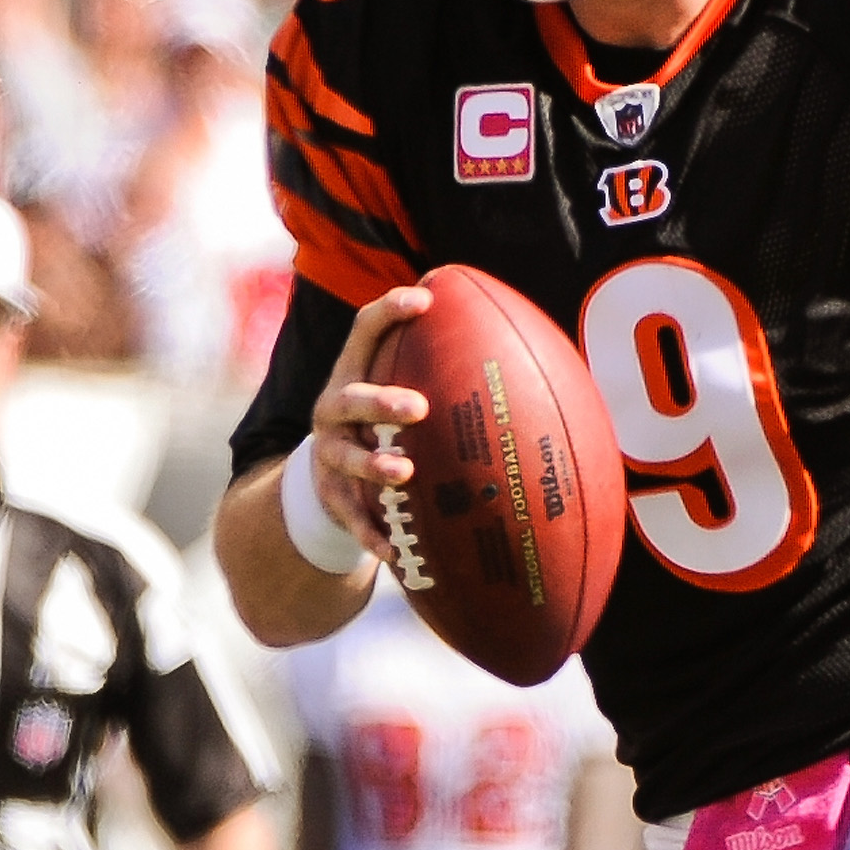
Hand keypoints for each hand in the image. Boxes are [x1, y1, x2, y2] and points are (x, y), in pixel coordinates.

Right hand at [307, 285, 433, 561]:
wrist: (328, 481)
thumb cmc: (383, 428)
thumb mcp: (396, 394)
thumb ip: (438, 372)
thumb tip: (521, 348)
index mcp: (353, 373)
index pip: (365, 330)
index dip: (390, 311)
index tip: (424, 298)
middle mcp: (334, 409)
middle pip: (351, 398)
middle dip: (382, 402)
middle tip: (419, 408)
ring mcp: (329, 454)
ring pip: (346, 458)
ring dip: (374, 466)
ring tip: (404, 474)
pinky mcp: (331, 496)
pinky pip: (351, 517)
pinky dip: (372, 533)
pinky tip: (394, 551)